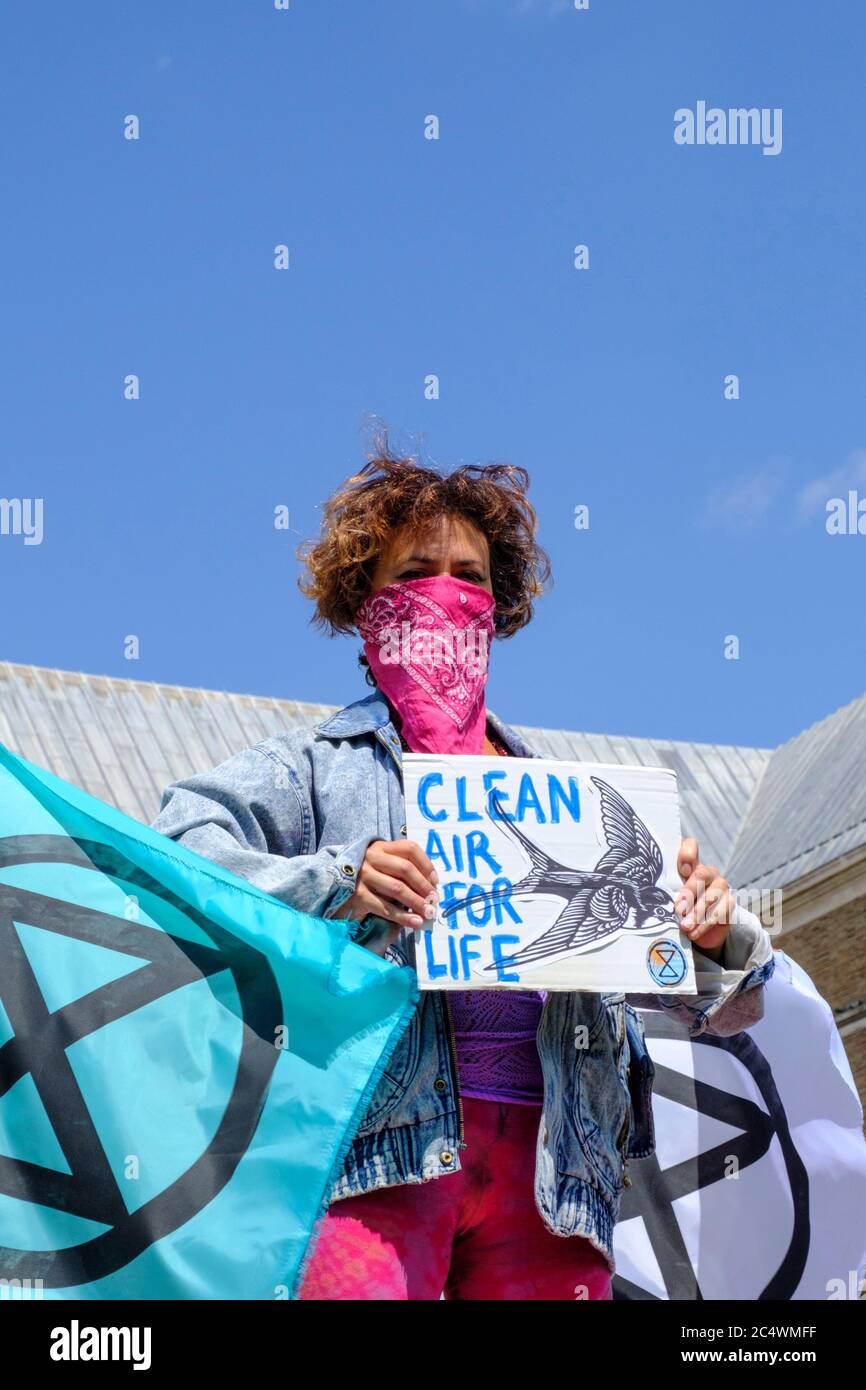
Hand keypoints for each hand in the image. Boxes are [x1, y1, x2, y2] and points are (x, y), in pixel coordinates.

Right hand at [332, 839, 438, 952]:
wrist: (329, 886)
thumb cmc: (363, 877)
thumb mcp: (378, 864)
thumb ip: (398, 867)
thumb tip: (429, 885)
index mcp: (380, 847)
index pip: (409, 849)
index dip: (426, 864)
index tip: (436, 880)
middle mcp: (371, 858)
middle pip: (405, 869)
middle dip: (424, 886)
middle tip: (434, 900)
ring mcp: (363, 876)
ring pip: (397, 888)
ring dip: (417, 902)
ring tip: (428, 913)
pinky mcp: (358, 895)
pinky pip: (386, 907)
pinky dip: (403, 916)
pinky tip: (414, 922)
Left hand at [674, 838, 733, 962]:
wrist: (696, 929)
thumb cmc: (676, 908)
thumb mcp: (667, 897)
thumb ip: (662, 890)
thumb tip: (646, 896)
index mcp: (689, 864)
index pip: (691, 846)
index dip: (687, 854)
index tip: (681, 870)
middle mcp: (707, 872)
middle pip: (702, 874)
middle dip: (689, 892)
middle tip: (678, 909)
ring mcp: (720, 886)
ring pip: (713, 894)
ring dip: (697, 912)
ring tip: (684, 926)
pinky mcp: (729, 903)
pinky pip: (721, 912)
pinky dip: (705, 924)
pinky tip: (693, 933)